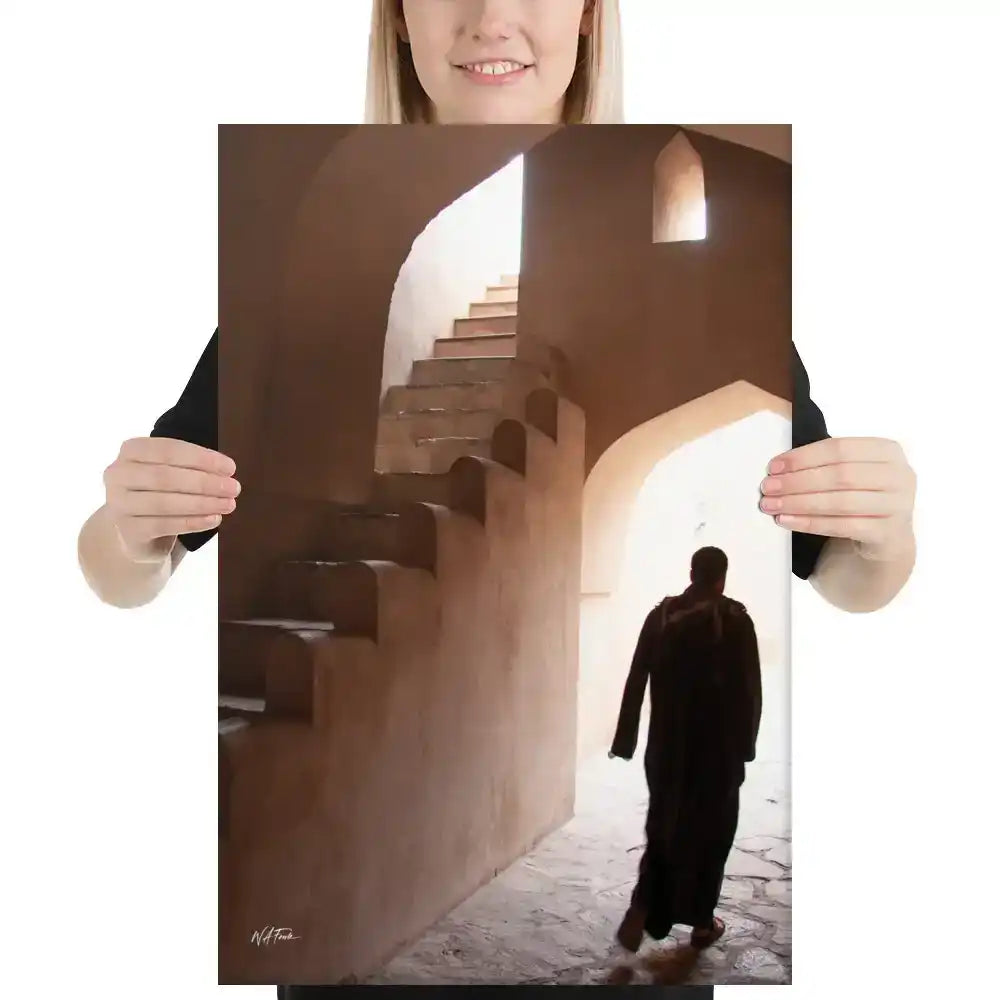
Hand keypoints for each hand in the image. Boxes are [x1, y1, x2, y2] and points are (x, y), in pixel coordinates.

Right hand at [103, 437, 239, 561]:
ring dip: (202, 503)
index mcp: (131, 451)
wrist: (138, 532)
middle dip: (205, 482)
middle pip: (165, 477)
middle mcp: (117, 475)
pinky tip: (214, 520)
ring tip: (228, 504)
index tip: (230, 468)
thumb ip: (193, 467)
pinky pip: (164, 525)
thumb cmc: (162, 492)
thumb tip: (226, 471)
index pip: (168, 449)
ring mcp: (119, 504)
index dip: (201, 458)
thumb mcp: (172, 472)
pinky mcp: (128, 531)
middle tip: (234, 488)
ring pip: (164, 502)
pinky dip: (193, 522)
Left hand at [760, 437, 915, 560]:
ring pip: (841, 501)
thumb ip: (825, 464)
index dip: (803, 457)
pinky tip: (786, 521)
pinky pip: (844, 527)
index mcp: (888, 451)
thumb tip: (777, 468)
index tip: (773, 466)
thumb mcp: (851, 474)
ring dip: (799, 503)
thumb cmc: (859, 498)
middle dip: (797, 481)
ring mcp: (899, 506)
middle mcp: (900, 476)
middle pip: (840, 475)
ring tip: (771, 505)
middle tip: (767, 487)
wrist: (885, 540)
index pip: (840, 448)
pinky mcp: (889, 534)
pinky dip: (810, 523)